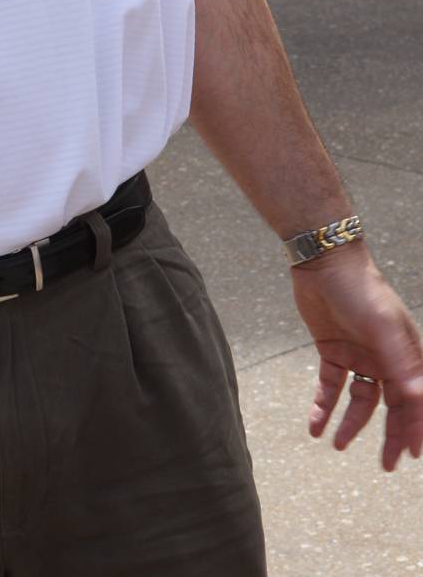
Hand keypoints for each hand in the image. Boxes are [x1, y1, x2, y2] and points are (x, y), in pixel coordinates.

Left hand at [291, 243, 422, 469]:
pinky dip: (323, 406)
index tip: (413, 455)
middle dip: (392, 434)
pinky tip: (314, 425)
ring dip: (351, 424)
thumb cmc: (361, 290)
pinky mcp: (332, 350)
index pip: (416, 399)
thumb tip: (418, 400)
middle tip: (387, 464)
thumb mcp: (383, 328)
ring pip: (360, 400)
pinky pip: (330, 386)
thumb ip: (401, 364)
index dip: (417, 426)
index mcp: (406, 353)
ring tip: (337, 445)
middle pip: (392, 405)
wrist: (324, 261)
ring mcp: (359, 355)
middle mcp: (385, 357)